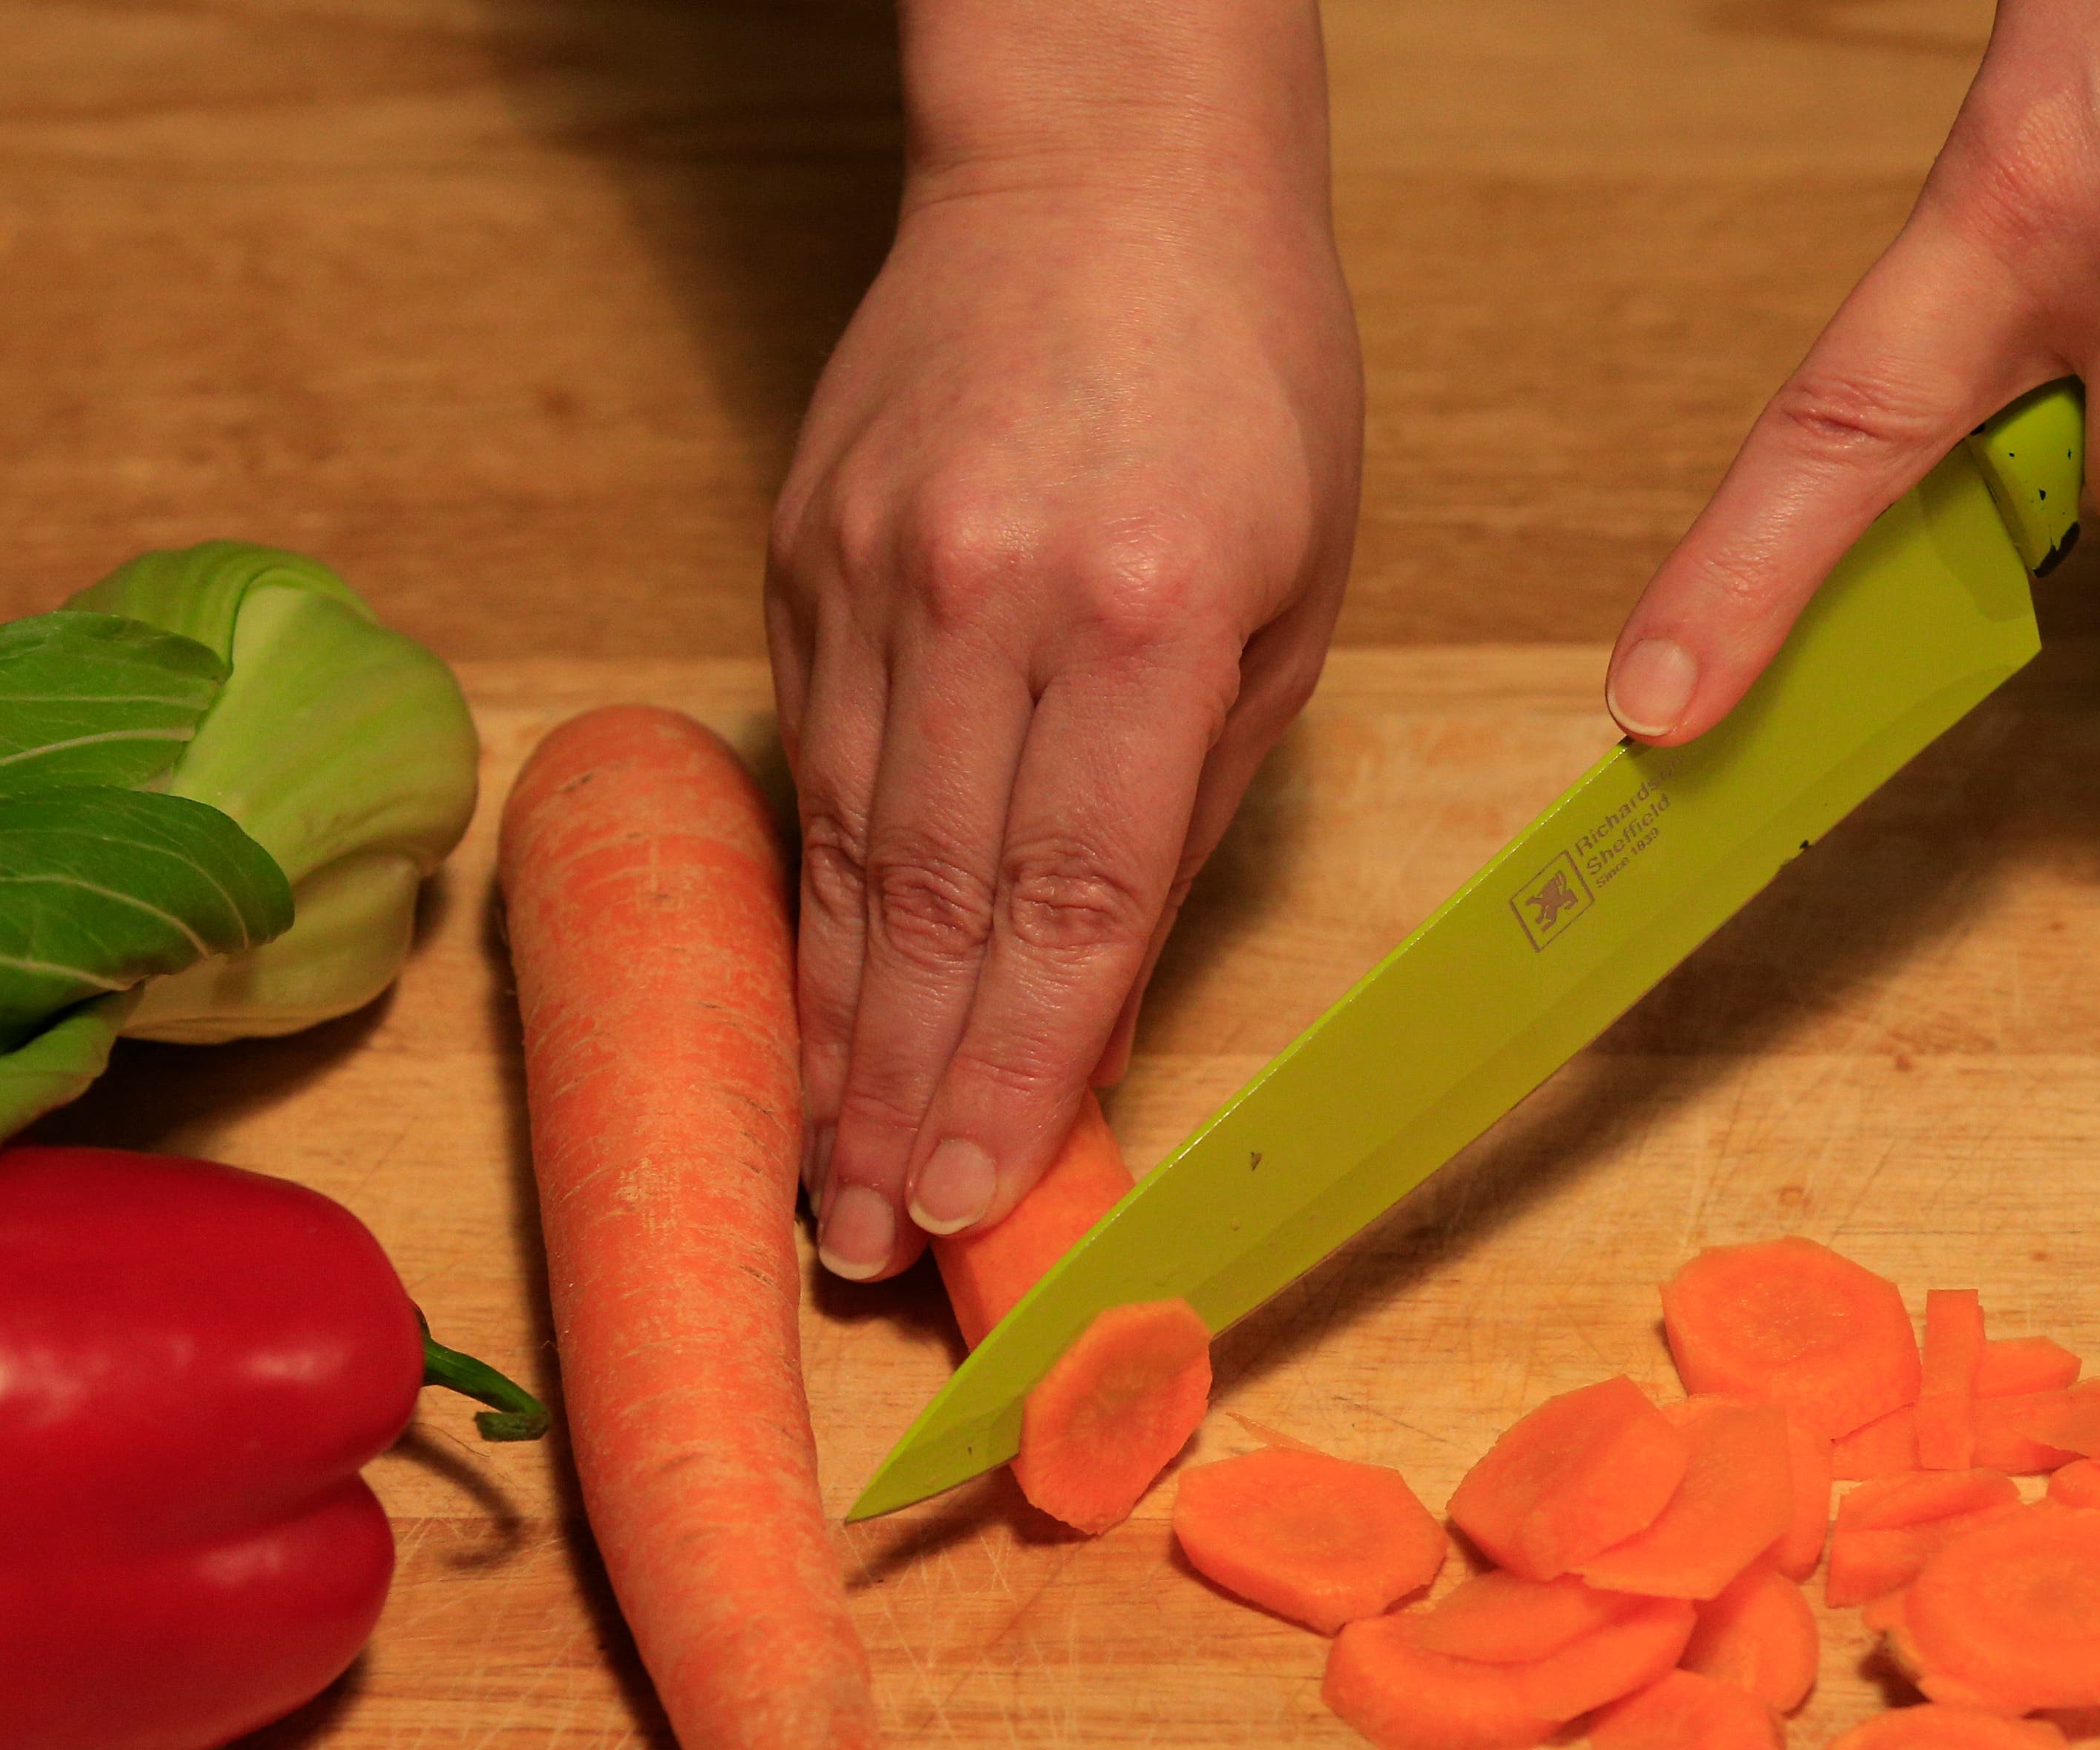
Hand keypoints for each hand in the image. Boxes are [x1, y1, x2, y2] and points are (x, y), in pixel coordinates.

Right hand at [770, 0, 1361, 1283]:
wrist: (1097, 163)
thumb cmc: (1243, 373)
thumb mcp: (1298, 593)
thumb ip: (1199, 797)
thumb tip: (1106, 994)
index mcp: (1154, 613)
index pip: (1070, 901)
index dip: (1013, 1073)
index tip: (969, 1198)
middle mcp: (992, 600)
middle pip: (936, 904)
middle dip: (897, 1096)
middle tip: (861, 1238)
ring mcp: (874, 575)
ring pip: (851, 852)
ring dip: (834, 1029)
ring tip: (820, 1165)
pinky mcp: (802, 556)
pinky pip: (816, 766)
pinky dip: (816, 901)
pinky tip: (811, 1003)